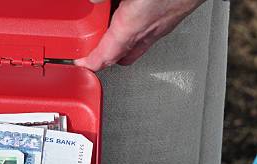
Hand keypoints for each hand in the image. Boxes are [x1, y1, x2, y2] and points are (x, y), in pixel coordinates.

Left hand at [75, 0, 205, 70]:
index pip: (107, 55)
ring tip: (108, 28)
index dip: (91, 63)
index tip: (81, 64)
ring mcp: (165, 22)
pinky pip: (151, 28)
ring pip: (138, 42)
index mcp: (134, 25)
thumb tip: (91, 1)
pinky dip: (136, 25)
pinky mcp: (175, 12)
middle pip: (123, 55)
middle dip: (106, 56)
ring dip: (122, 40)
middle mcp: (151, 29)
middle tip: (92, 49)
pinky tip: (131, 9)